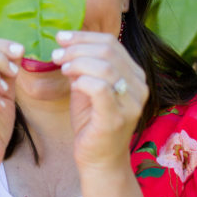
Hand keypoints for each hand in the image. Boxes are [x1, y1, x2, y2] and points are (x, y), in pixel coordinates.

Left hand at [52, 30, 147, 171]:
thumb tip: (66, 44)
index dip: (84, 37)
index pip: (112, 43)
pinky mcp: (117, 117)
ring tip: (62, 68)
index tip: (61, 37)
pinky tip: (72, 83)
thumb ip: (84, 68)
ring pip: (105, 66)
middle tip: (57, 54)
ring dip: (77, 62)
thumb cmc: (92, 124)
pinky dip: (82, 80)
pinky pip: (100, 88)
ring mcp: (131, 103)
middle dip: (77, 48)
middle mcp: (139, 86)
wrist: (99, 160)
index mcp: (134, 75)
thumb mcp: (87, 89)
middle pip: (108, 51)